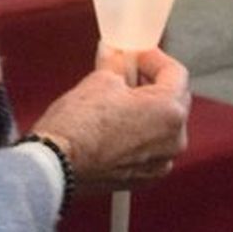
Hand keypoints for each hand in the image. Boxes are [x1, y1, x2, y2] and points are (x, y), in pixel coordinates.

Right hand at [28, 45, 189, 191]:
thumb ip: (117, 65)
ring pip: (162, 125)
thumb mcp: (100, 80)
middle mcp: (174, 140)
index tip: (137, 53)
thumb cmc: (78, 127)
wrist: (56, 165)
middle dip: (151, 82)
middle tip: (126, 69)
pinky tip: (115, 124)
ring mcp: (161, 162)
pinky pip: (151, 147)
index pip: (175, 73)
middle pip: (173, 99)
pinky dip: (139, 133)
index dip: (153, 57)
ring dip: (145, 108)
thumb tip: (116, 54)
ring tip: (117, 97)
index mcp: (170, 111)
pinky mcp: (145, 177)